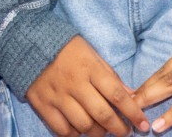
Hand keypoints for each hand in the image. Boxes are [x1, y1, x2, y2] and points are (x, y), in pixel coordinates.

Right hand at [25, 36, 147, 136]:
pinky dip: (75, 134)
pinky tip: (81, 129)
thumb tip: (131, 95)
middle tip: (126, 132)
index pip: (117, 95)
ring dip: (99, 133)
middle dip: (119, 129)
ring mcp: (58, 96)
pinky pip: (63, 129)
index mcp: (90, 68)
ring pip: (84, 125)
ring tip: (104, 131)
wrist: (29, 42)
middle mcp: (75, 84)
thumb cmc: (67, 49)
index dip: (133, 113)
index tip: (142, 124)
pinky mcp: (43, 105)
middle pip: (102, 115)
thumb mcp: (92, 54)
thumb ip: (111, 76)